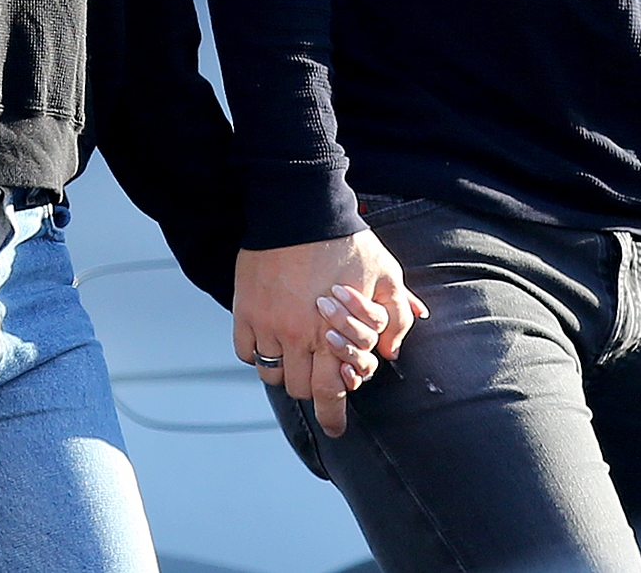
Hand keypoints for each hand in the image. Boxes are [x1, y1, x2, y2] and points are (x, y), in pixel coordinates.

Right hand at [235, 232, 426, 437]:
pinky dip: (257, 353)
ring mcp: (269, 325)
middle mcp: (299, 336)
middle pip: (301, 389)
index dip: (332, 417)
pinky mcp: (245, 311)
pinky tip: (270, 339)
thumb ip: (395, 316)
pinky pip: (246, 351)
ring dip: (284, 371)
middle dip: (312, 388)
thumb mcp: (386, 274)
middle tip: (317, 374)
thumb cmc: (346, 241)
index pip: (331, 392)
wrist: (301, 210)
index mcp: (334, 333)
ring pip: (271, 374)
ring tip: (294, 355)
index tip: (334, 429)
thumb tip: (391, 351)